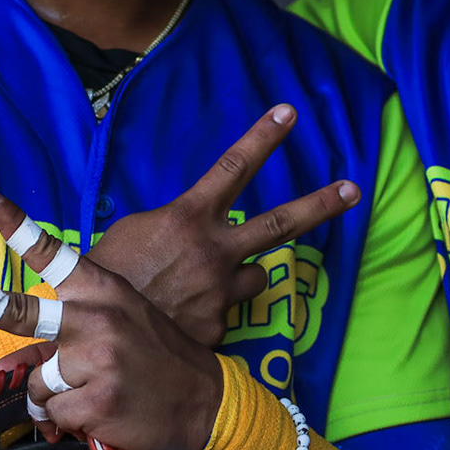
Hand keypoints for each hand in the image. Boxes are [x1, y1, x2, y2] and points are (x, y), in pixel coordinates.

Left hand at [0, 187, 223, 449]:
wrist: (211, 403)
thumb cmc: (160, 362)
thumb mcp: (125, 324)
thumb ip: (69, 332)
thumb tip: (1, 368)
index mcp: (103, 290)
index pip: (52, 254)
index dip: (15, 224)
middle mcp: (97, 318)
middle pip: (20, 311)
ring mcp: (98, 358)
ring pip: (36, 382)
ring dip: (57, 397)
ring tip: (97, 395)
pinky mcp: (98, 400)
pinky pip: (54, 414)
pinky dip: (71, 423)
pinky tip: (104, 415)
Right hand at [93, 105, 360, 343]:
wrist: (97, 336)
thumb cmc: (107, 275)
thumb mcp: (131, 233)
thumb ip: (167, 225)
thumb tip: (182, 228)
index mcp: (189, 217)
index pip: (234, 167)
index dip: (263, 137)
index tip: (289, 113)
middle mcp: (216, 250)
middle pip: (281, 223)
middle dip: (321, 204)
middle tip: (352, 190)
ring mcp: (222, 290)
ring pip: (258, 276)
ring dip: (243, 276)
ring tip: (205, 286)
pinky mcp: (220, 326)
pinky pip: (226, 314)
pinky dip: (210, 314)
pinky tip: (180, 321)